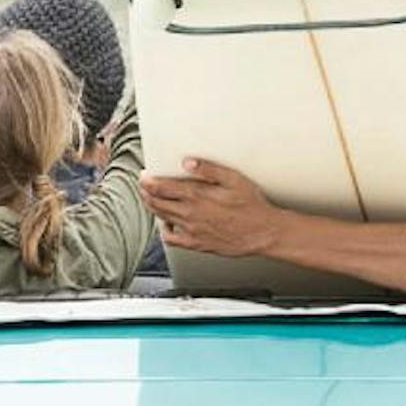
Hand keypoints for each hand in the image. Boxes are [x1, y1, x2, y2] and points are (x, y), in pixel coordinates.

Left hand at [145, 156, 287, 261]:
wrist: (262, 233)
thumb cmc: (251, 206)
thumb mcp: (233, 178)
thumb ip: (208, 168)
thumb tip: (187, 162)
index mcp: (197, 195)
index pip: (162, 187)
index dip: (149, 181)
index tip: (144, 176)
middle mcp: (190, 214)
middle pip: (157, 202)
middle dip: (146, 193)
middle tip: (143, 186)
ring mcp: (192, 230)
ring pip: (162, 218)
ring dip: (152, 207)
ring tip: (150, 200)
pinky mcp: (197, 244)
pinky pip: (172, 239)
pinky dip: (164, 231)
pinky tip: (166, 225)